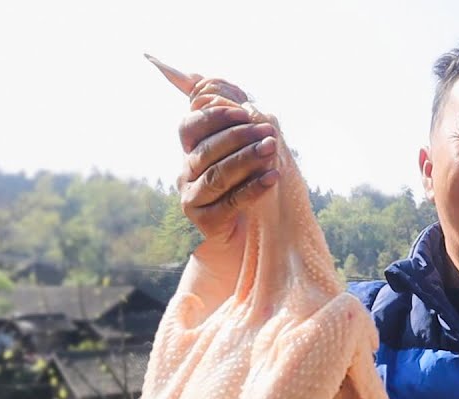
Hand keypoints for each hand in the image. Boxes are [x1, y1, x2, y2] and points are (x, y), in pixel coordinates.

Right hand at [177, 77, 280, 247]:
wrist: (243, 234)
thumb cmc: (244, 186)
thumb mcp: (242, 156)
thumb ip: (243, 131)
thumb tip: (253, 104)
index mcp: (190, 152)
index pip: (189, 127)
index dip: (213, 117)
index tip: (244, 112)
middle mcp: (185, 173)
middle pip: (207, 151)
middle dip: (239, 138)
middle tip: (267, 131)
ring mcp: (192, 198)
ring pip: (217, 176)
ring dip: (246, 159)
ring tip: (271, 149)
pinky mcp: (205, 220)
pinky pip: (231, 201)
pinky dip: (253, 187)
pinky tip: (272, 176)